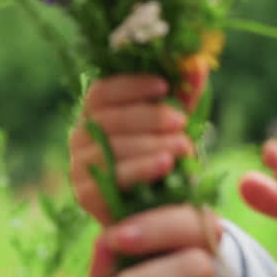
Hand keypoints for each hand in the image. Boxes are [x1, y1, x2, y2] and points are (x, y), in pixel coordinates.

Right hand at [68, 75, 194, 224]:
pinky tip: (165, 166)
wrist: (159, 212)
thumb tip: (197, 64)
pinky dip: (140, 170)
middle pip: (106, 119)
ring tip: (183, 146)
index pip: (101, 92)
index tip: (163, 85)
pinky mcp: (85, 195)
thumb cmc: (164, 160)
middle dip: (147, 117)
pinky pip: (110, 178)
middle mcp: (80, 137)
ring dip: (149, 144)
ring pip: (109, 149)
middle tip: (180, 122)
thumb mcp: (176, 126)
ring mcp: (79, 167)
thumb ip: (184, 97)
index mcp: (96, 114)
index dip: (130, 86)